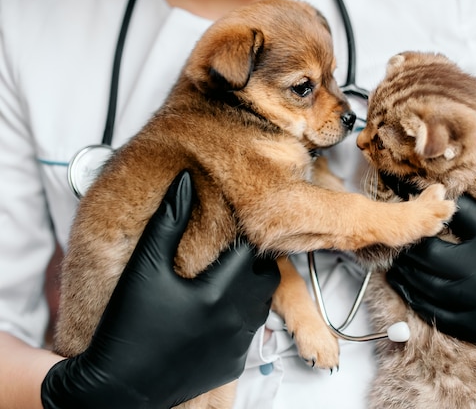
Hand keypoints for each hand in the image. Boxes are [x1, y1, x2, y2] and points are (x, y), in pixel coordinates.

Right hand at [41, 171, 279, 408]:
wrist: (117, 387)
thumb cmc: (126, 323)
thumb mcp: (144, 267)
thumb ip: (169, 220)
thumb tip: (187, 180)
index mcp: (218, 291)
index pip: (250, 248)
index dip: (243, 232)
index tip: (234, 225)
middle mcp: (236, 319)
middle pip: (264, 276)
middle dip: (252, 260)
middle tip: (229, 251)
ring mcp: (236, 345)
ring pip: (261, 303)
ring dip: (249, 287)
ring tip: (223, 276)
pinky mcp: (231, 365)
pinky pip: (248, 331)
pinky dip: (238, 316)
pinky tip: (212, 311)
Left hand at [386, 195, 475, 347]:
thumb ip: (472, 213)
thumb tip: (433, 194)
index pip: (443, 225)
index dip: (419, 218)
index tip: (406, 211)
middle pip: (429, 260)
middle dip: (408, 250)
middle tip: (394, 241)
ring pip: (427, 289)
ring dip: (405, 276)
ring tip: (394, 264)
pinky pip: (438, 315)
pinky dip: (417, 299)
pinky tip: (408, 288)